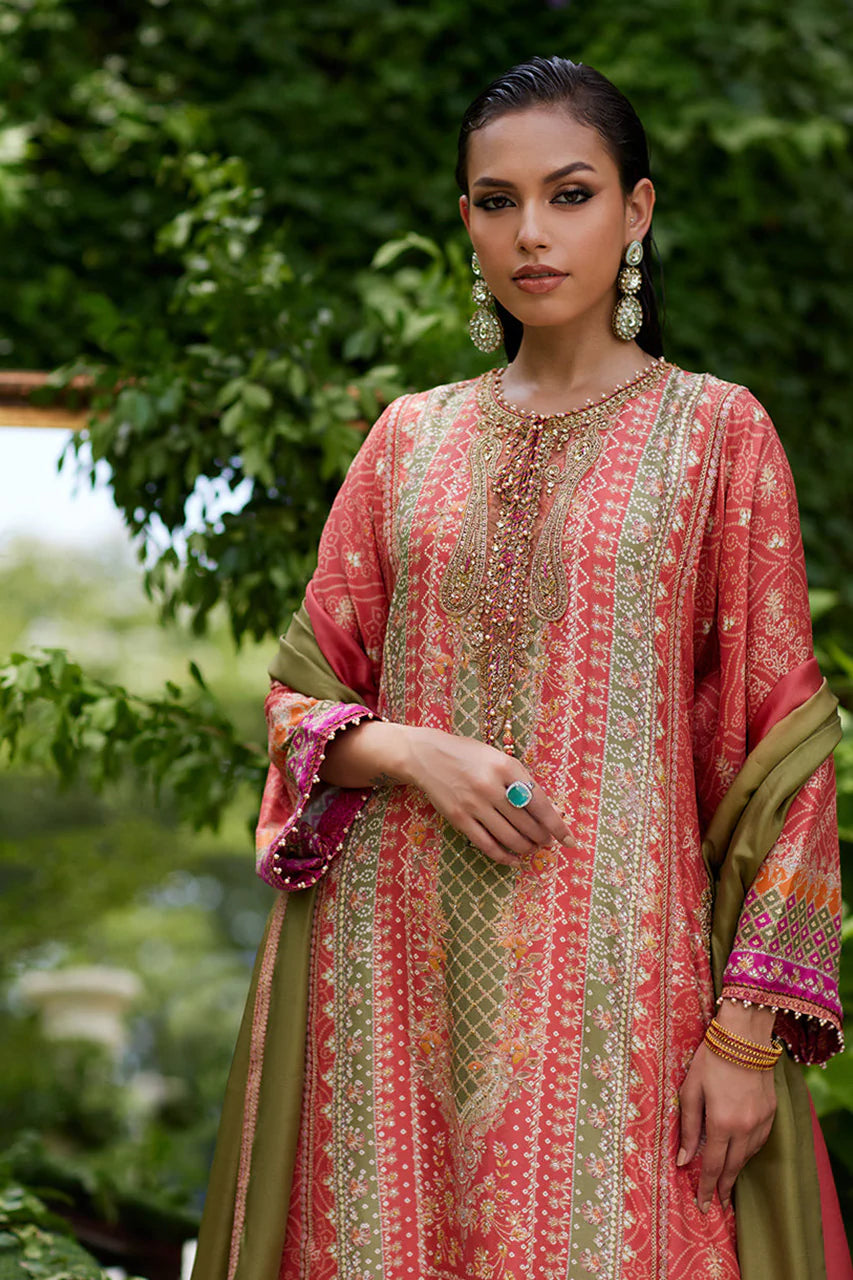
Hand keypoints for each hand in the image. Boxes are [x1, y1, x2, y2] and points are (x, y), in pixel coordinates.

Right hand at [402, 726, 571, 866]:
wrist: (427, 756)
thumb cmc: (468, 755)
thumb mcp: (499, 758)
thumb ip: (521, 781)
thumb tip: (548, 811)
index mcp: (507, 767)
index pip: (540, 803)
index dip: (557, 826)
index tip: (569, 839)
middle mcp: (492, 786)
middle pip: (527, 824)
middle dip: (541, 838)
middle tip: (545, 842)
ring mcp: (474, 803)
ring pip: (510, 837)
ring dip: (525, 848)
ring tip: (530, 848)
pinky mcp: (459, 818)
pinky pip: (487, 844)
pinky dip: (503, 856)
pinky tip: (512, 859)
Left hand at [677, 1014, 776, 1212]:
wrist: (743, 1036)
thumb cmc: (710, 1059)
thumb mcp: (690, 1090)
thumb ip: (687, 1127)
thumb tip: (683, 1160)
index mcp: (722, 1123)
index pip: (714, 1166)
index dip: (708, 1188)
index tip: (703, 1206)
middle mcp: (745, 1127)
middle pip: (734, 1166)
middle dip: (724, 1188)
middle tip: (717, 1204)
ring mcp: (761, 1120)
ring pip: (748, 1155)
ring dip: (737, 1170)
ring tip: (727, 1182)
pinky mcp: (771, 1111)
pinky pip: (760, 1141)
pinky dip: (749, 1152)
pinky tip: (741, 1153)